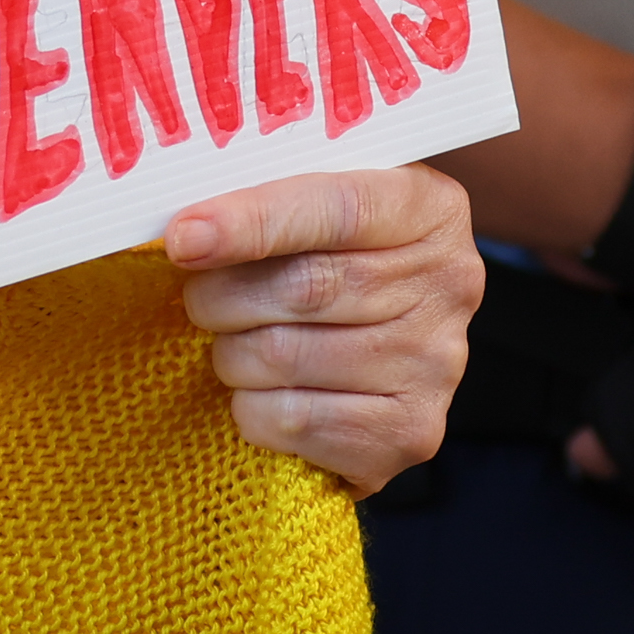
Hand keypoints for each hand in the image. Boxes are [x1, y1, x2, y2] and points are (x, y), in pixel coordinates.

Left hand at [166, 165, 482, 495]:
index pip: (336, 210)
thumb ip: (270, 200)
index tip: (184, 237)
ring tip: (237, 341)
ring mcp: (436, 366)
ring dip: (231, 353)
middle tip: (197, 296)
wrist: (393, 334)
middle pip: (304, 289)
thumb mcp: (324, 201)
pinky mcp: (411, 433)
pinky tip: (265, 390)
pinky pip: (293, 422)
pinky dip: (252, 408)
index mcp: (430, 208)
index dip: (252, 223)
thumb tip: (187, 233)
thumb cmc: (339, 253)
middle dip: (223, 295)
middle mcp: (449, 286)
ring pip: (285, 358)